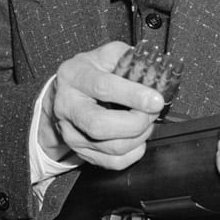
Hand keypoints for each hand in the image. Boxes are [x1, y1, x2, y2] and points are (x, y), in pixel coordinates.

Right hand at [41, 41, 164, 168]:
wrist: (64, 96)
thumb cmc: (89, 74)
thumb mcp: (104, 56)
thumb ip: (128, 57)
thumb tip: (153, 68)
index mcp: (74, 76)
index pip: (103, 87)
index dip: (132, 95)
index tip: (156, 99)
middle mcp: (68, 106)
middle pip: (100, 125)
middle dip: (135, 123)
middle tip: (152, 112)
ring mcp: (72, 133)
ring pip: (111, 148)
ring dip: (139, 136)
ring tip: (146, 121)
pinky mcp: (82, 152)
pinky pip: (113, 163)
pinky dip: (134, 152)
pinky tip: (137, 137)